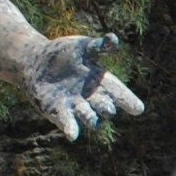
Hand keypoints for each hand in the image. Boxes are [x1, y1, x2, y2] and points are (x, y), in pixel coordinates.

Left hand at [30, 35, 144, 141]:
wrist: (38, 61)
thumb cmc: (66, 53)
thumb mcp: (84, 46)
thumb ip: (99, 46)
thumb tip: (114, 39)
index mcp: (101, 81)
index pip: (118, 91)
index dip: (128, 100)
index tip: (138, 109)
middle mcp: (92, 96)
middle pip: (103, 104)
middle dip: (106, 107)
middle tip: (109, 109)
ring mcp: (76, 106)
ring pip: (87, 115)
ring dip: (90, 118)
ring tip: (94, 123)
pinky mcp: (58, 111)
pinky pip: (67, 121)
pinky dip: (71, 128)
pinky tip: (72, 135)